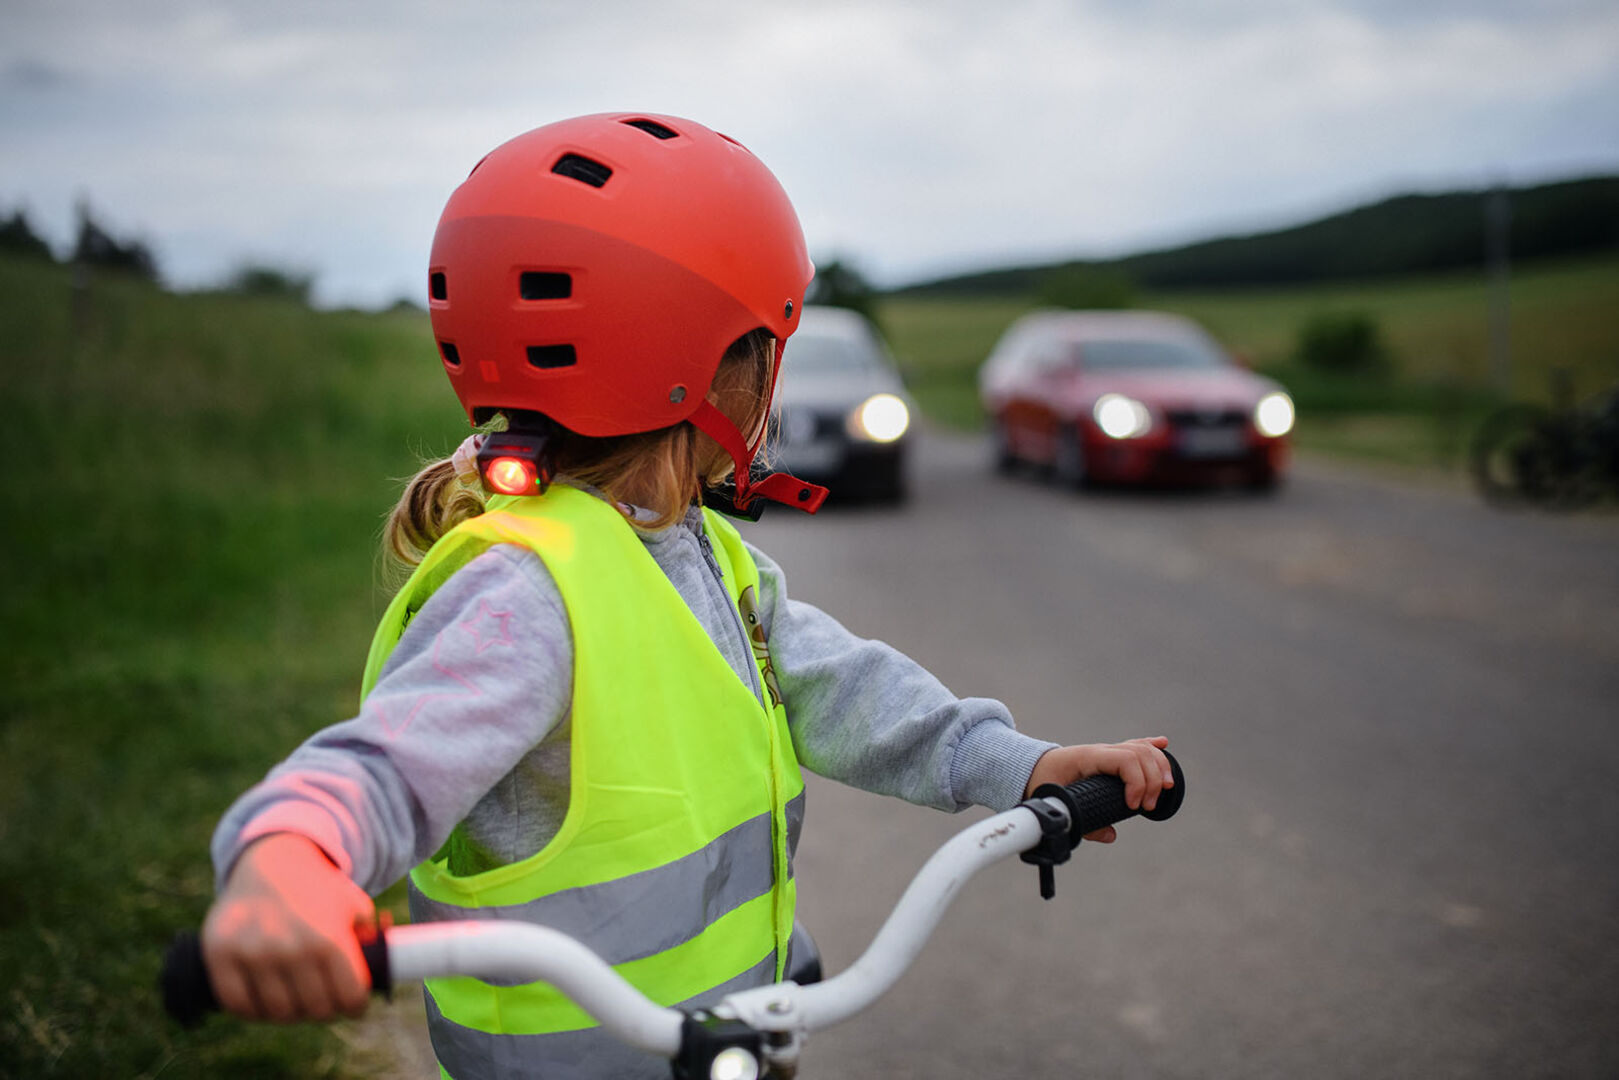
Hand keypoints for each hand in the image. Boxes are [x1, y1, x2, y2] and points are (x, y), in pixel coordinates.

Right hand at [201, 833, 375, 1021]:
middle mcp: (290, 948)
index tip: (352, 1003)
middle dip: (324, 1009)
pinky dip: (252, 1009)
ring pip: (277, 1012)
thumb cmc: (318, 891)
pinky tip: (263, 1000)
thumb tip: (385, 970)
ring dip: (289, 1011)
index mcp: (328, 938)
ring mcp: (252, 953)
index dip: (355, 1005)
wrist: (271, 860)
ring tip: (295, 999)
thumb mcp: (354, 905)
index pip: (349, 999)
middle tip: (323, 1001)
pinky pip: (237, 1004)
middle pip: (314, 1010)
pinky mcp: (219, 954)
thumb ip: (372, 938)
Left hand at [1022, 736, 1173, 842]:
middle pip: (1139, 754)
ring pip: (1140, 748)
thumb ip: (1082, 824)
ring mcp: (1106, 751)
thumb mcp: (1057, 805)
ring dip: (1158, 766)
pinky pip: (1134, 745)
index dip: (1137, 782)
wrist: (1033, 770)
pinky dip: (1151, 746)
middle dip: (1152, 780)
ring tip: (1165, 788)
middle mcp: (1100, 751)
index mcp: (1087, 758)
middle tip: (1148, 807)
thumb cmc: (1043, 786)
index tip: (1133, 807)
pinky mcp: (1110, 756)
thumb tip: (1110, 835)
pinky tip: (1163, 745)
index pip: (1124, 759)